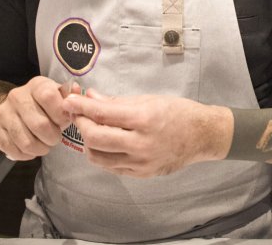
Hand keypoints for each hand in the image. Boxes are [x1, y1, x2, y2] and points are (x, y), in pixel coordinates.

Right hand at [0, 76, 80, 160]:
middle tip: (55, 139)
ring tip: (45, 146)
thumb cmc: (46, 103)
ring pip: (26, 141)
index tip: (64, 122)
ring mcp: (3, 112)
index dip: (60, 114)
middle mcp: (16, 96)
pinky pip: (12, 150)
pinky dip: (26, 155)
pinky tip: (32, 150)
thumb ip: (70, 96)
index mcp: (36, 84)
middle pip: (39, 124)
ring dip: (40, 149)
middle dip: (52, 138)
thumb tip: (77, 90)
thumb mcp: (60, 95)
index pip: (48, 96)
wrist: (19, 107)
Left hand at [62, 90, 233, 177]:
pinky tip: (104, 142)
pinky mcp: (141, 174)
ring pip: (98, 157)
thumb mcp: (148, 100)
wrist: (201, 136)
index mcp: (144, 119)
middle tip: (77, 114)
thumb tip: (90, 97)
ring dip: (88, 142)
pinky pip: (111, 166)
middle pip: (95, 138)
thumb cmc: (177, 112)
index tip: (69, 101)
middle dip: (81, 124)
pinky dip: (102, 153)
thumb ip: (116, 102)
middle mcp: (140, 144)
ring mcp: (140, 163)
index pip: (102, 114)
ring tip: (90, 128)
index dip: (81, 107)